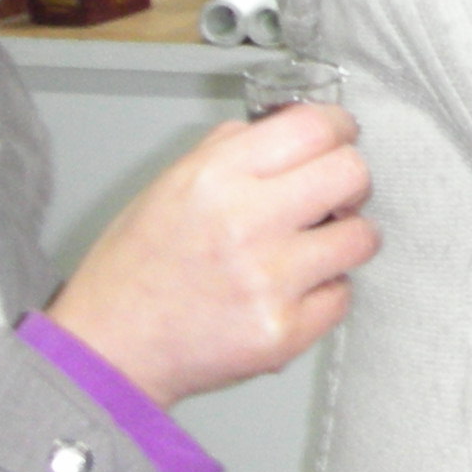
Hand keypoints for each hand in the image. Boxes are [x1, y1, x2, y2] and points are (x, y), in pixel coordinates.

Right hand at [46, 101, 377, 407]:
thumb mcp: (170, 183)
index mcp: (215, 178)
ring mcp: (269, 282)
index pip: (314, 128)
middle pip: (352, 174)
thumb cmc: (136, 266)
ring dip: (345, 238)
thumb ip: (232, 147)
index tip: (339, 137)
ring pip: (362, 237)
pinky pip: (343, 296)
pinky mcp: (283, 332)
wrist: (109, 349)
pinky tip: (291, 291)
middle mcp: (246, 224)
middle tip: (332, 195)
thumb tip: (291, 122)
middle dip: (350, 181)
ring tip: (313, 246)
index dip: (338, 127)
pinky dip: (325, 292)